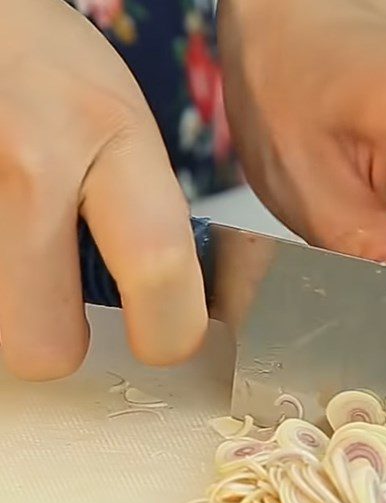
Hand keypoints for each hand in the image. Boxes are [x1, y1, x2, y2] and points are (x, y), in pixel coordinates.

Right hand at [0, 0, 206, 379]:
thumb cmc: (55, 74)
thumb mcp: (128, 133)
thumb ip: (151, 222)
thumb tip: (169, 317)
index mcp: (108, 136)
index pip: (158, 267)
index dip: (170, 332)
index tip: (168, 338)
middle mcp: (26, 162)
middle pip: (41, 345)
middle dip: (58, 340)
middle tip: (64, 308)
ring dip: (13, 304)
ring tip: (24, 247)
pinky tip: (8, 238)